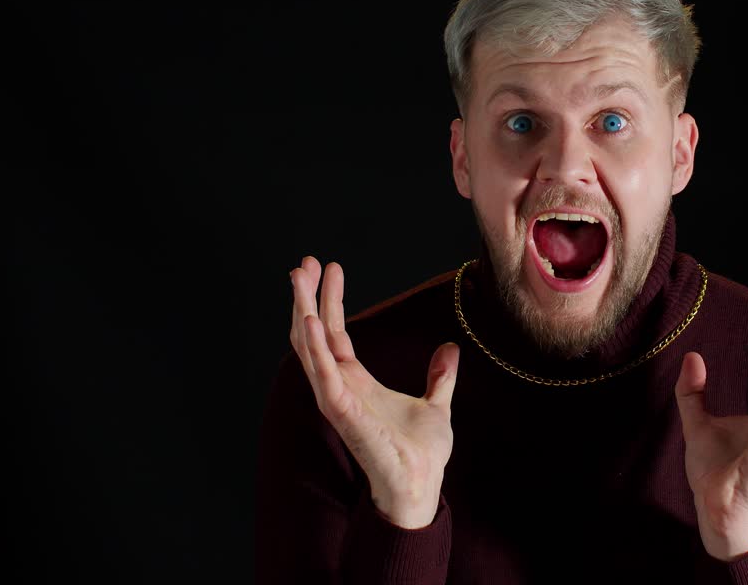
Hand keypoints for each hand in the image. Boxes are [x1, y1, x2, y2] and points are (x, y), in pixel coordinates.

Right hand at [289, 255, 459, 528]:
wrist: (422, 485)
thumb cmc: (421, 453)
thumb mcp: (436, 404)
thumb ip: (439, 377)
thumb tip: (449, 350)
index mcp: (356, 382)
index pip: (335, 332)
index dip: (330, 300)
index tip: (330, 267)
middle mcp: (340, 387)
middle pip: (314, 334)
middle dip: (306, 297)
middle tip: (304, 262)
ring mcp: (338, 399)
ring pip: (310, 348)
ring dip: (302, 311)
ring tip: (298, 278)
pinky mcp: (342, 412)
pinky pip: (323, 374)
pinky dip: (314, 347)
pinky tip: (309, 320)